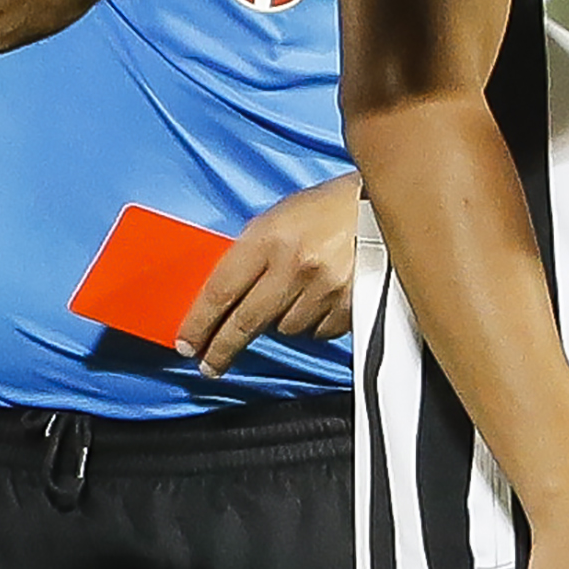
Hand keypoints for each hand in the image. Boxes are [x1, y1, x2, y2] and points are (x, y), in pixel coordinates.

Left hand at [173, 174, 356, 376]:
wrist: (381, 204)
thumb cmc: (323, 208)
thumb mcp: (278, 217)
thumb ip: (250, 254)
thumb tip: (223, 298)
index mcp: (269, 237)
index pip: (221, 290)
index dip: (199, 323)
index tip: (186, 343)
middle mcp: (294, 265)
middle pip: (245, 322)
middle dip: (222, 348)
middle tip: (209, 364)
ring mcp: (324, 289)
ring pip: (285, 330)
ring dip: (280, 321)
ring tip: (293, 295)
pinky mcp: (350, 306)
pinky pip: (317, 331)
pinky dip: (312, 322)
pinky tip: (319, 298)